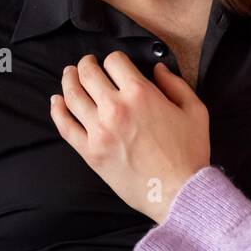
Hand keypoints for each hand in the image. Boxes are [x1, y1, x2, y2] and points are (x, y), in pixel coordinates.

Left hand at [49, 52, 210, 223]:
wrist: (178, 191)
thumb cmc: (189, 151)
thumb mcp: (195, 110)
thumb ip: (176, 84)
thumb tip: (158, 69)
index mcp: (141, 93)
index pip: (114, 62)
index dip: (115, 59)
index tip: (116, 64)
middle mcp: (115, 107)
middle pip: (88, 74)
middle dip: (86, 64)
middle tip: (87, 63)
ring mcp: (99, 130)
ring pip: (73, 96)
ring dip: (69, 80)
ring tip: (69, 75)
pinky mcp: (90, 151)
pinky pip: (65, 126)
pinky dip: (57, 110)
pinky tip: (56, 101)